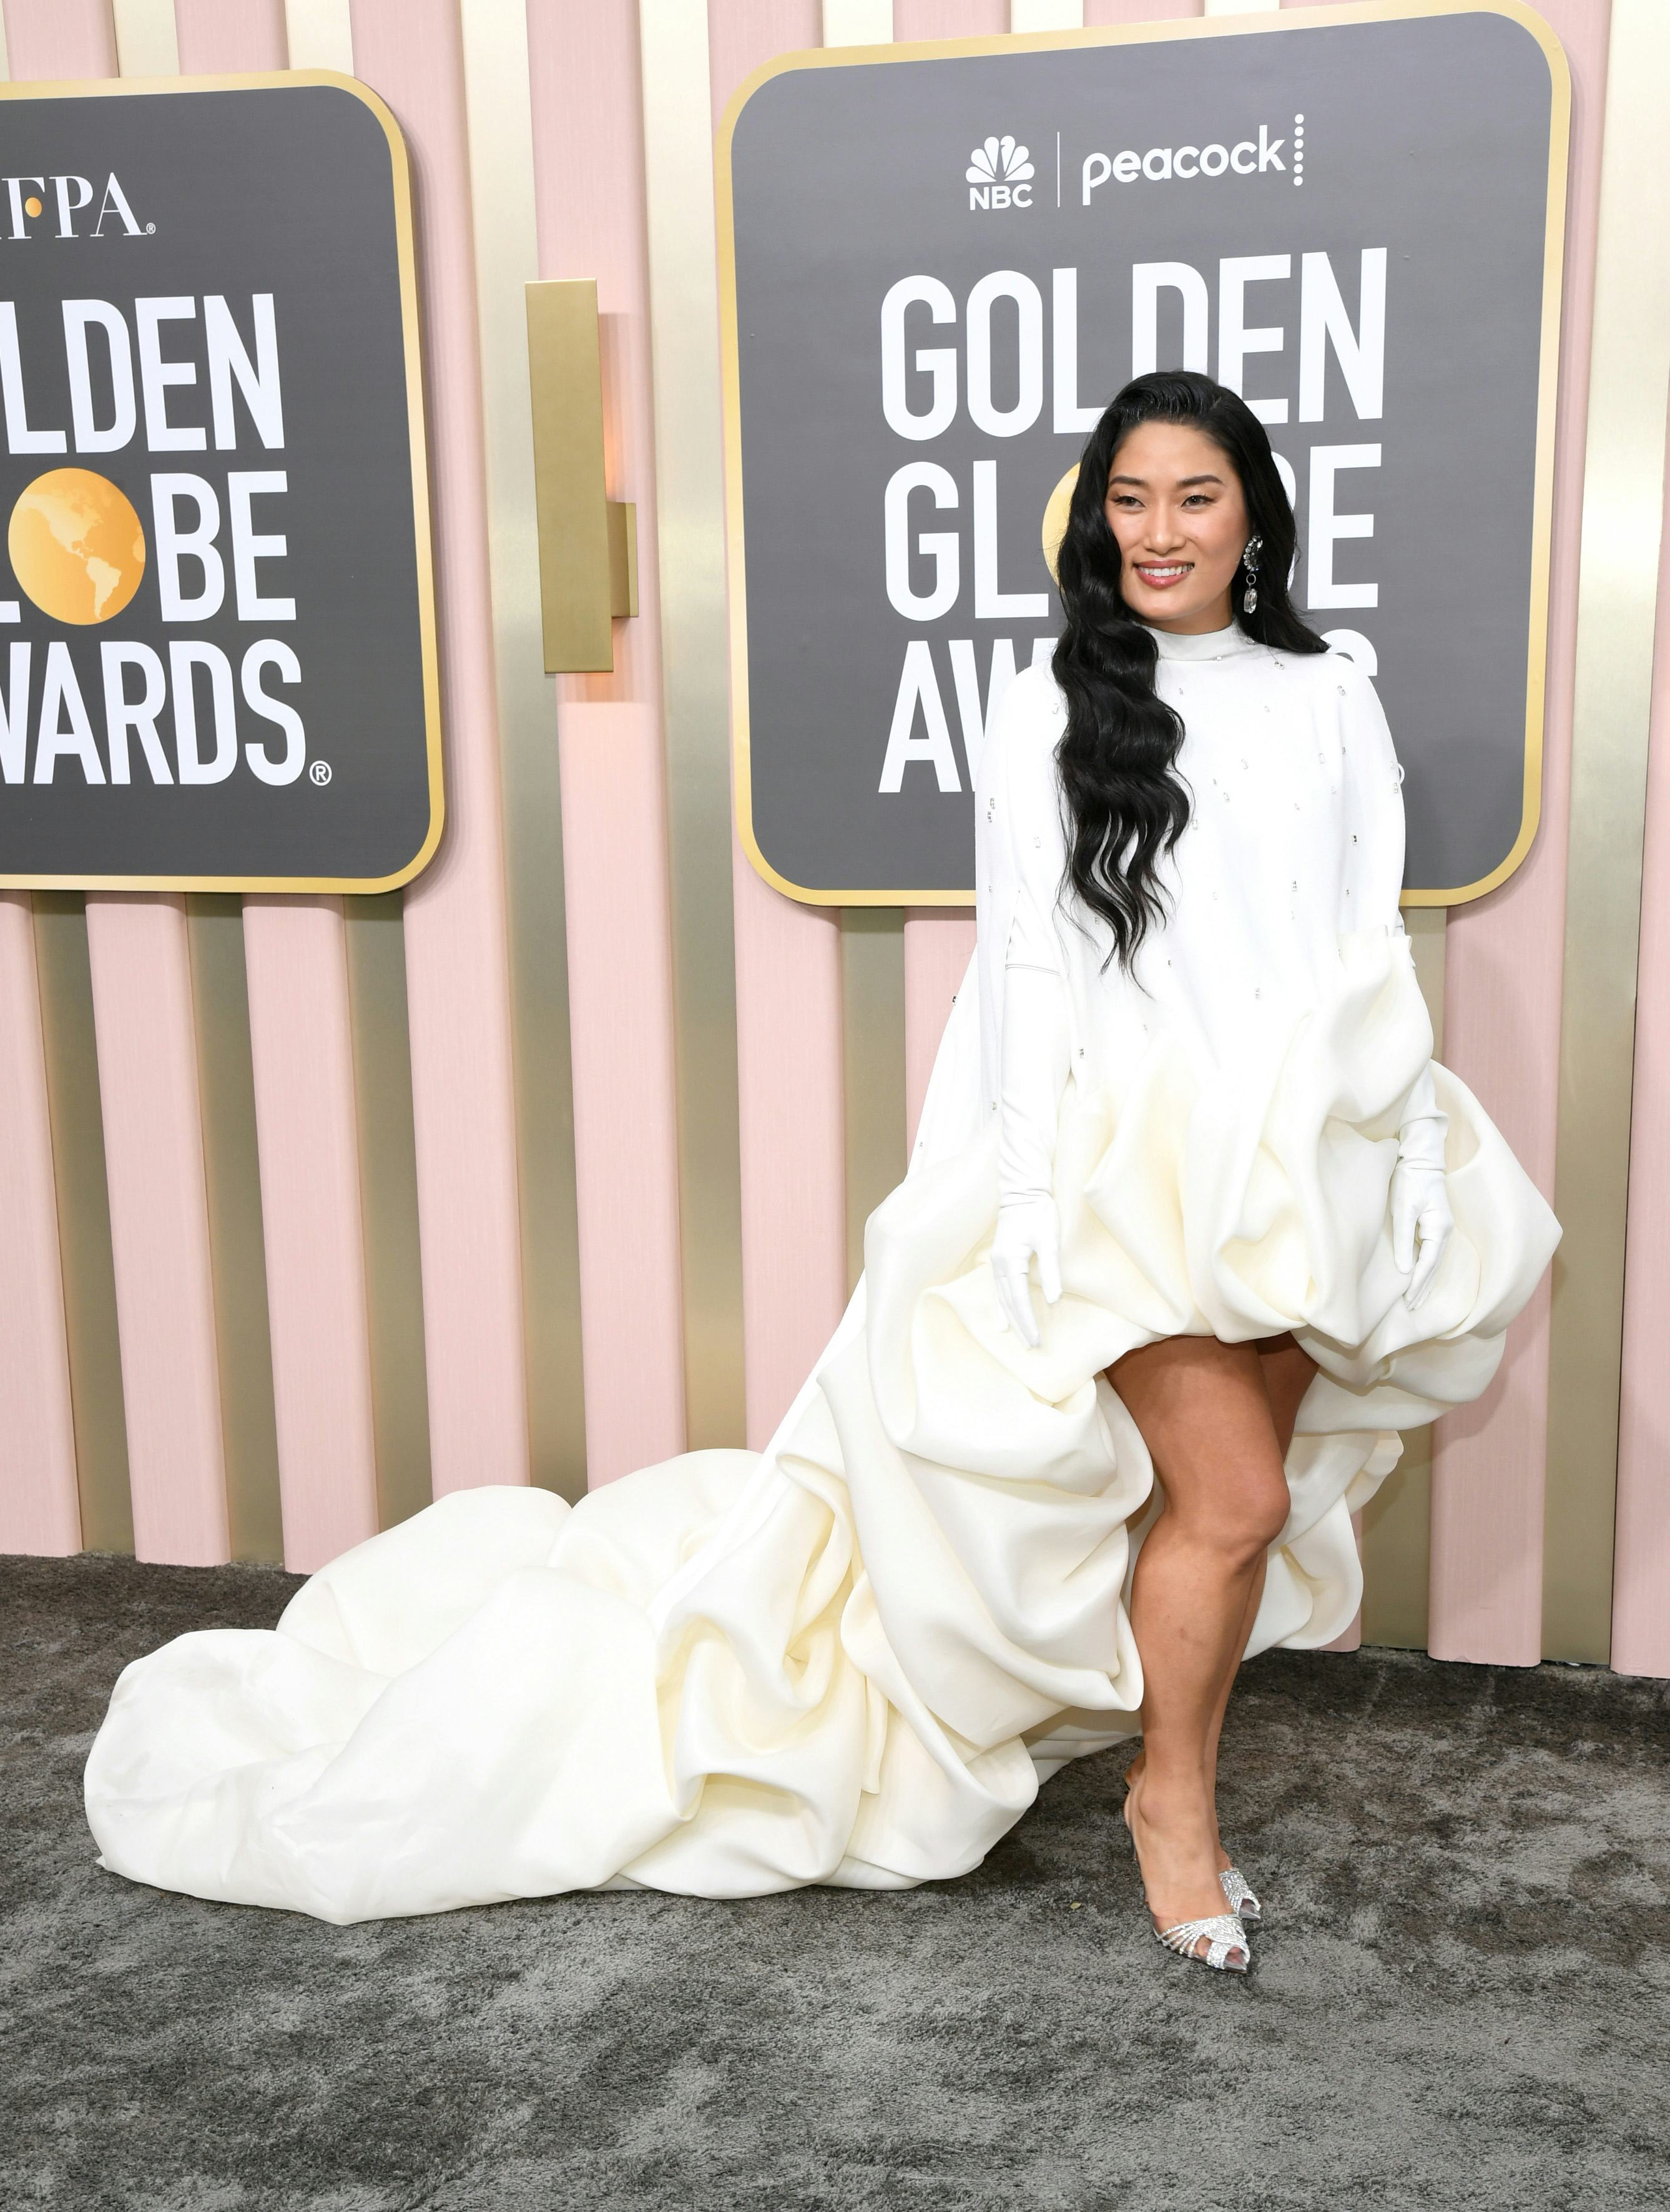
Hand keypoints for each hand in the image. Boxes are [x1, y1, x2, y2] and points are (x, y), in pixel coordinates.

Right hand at [991, 1196, 1061, 1346]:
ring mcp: (996, 1262)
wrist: (1023, 1191)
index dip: (1027, 1322)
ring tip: (1015, 1337)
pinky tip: (1002, 1317)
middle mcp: (999, 1265)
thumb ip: (1051, 1271)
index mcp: (1011, 1261)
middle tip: (1030, 1346)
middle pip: (1008, 1302)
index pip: (1019, 1300)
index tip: (1036, 1340)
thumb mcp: (1049, 1240)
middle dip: (1019, 1325)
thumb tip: (1053, 1300)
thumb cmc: (1039, 1212)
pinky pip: (998, 1288)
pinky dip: (1001, 1305)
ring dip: (1010, 1318)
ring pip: (1001, 1297)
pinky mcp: (999, 1258)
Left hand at [1391, 1159, 1451, 1308]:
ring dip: (1425, 1282)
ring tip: (1417, 1301)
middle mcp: (1444, 1232)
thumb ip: (1404, 1240)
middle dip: (1423, 1289)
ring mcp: (1442, 1229)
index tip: (1407, 1300)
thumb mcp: (1403, 1209)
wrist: (1421, 1160)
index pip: (1428, 1264)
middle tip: (1412, 1309)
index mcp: (1438, 1229)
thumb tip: (1405, 1270)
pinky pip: (1432, 1254)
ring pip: (1434, 1263)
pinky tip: (1420, 1278)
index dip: (1417, 1284)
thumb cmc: (1409, 1181)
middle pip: (1434, 1268)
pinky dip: (1425, 1269)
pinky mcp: (1435, 1226)